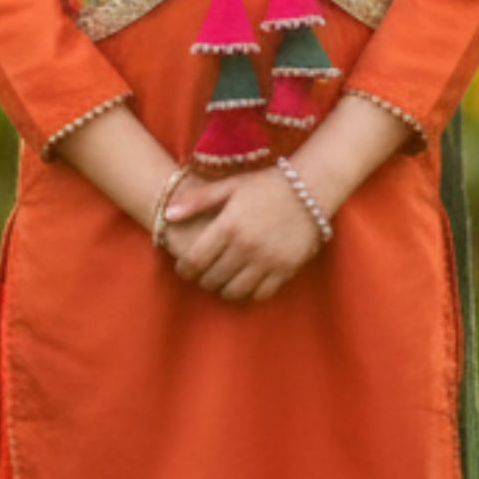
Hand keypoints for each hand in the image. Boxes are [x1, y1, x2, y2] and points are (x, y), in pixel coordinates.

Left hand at [162, 167, 323, 303]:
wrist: (311, 188)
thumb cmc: (266, 184)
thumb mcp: (230, 186)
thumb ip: (197, 201)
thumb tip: (168, 215)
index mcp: (228, 226)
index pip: (195, 261)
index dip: (184, 270)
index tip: (184, 269)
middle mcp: (246, 247)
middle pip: (213, 279)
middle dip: (203, 280)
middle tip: (203, 274)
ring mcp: (268, 260)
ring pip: (235, 291)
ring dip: (224, 289)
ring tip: (223, 279)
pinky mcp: (286, 269)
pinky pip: (261, 293)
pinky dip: (249, 292)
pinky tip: (246, 282)